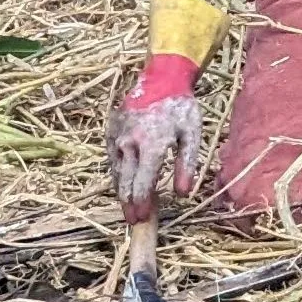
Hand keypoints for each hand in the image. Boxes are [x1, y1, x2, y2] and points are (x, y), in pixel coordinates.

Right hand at [106, 55, 203, 224]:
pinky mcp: (109, 133)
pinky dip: (119, 174)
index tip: (142, 219)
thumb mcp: (192, 135)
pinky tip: (125, 184)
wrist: (160, 79)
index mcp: (151, 144)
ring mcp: (116, 138)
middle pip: (125, 183)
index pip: (142, 183)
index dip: (141, 204)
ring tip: (129, 208)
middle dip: (129, 204)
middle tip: (134, 221)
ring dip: (122, 192)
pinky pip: (112, 160)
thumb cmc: (181, 108)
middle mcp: (129, 143)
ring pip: (116, 173)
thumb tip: (183, 194)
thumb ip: (187, 165)